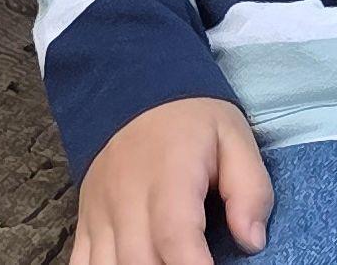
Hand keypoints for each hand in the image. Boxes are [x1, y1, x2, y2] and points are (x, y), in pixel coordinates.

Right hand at [71, 96, 273, 264]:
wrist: (133, 88)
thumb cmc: (191, 120)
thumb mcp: (234, 136)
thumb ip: (250, 189)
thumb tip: (252, 241)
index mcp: (169, 174)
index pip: (175, 236)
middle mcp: (126, 197)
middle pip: (140, 262)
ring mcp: (100, 212)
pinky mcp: (85, 222)